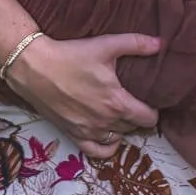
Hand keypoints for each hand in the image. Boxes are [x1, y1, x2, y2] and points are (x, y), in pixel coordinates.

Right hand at [6, 33, 162, 159]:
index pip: (148, 119)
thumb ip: (136, 44)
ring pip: (116, 138)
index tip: (152, 103)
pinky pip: (95, 152)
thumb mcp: (106, 45)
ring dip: (123, 129)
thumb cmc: (70, 55)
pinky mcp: (72, 134)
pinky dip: (106, 147)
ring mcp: (88, 130)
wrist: (34, 67)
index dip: (154, 112)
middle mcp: (105, 121)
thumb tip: (161, 43)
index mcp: (117, 102)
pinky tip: (109, 137)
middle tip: (136, 105)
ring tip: (122, 117)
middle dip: (138, 118)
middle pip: (133, 128)